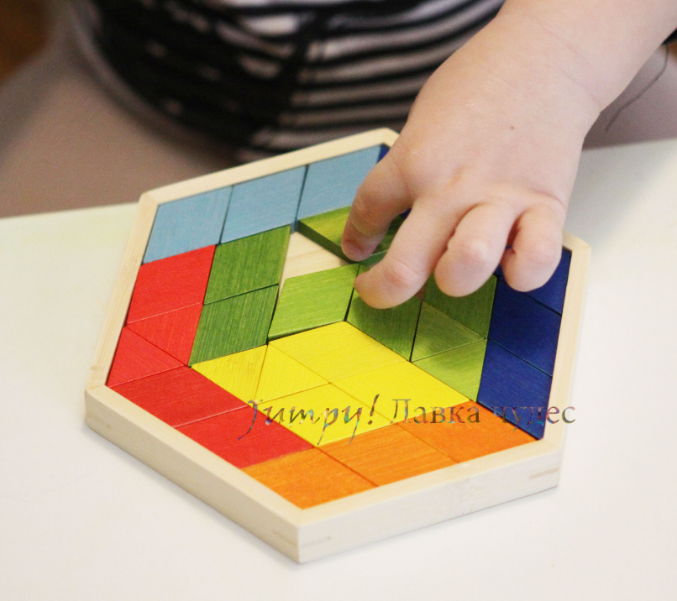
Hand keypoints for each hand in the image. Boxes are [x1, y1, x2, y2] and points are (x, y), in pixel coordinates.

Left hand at [341, 12, 600, 307]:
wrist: (546, 58)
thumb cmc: (479, 84)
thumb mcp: (421, 121)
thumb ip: (405, 168)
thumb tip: (390, 211)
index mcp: (413, 161)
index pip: (366, 211)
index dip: (355, 237)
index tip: (356, 250)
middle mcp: (449, 188)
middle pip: (404, 267)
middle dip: (383, 291)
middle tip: (379, 289)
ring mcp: (498, 201)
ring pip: (464, 268)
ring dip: (451, 282)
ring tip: (449, 271)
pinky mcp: (545, 206)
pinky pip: (534, 261)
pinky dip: (521, 272)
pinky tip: (509, 262)